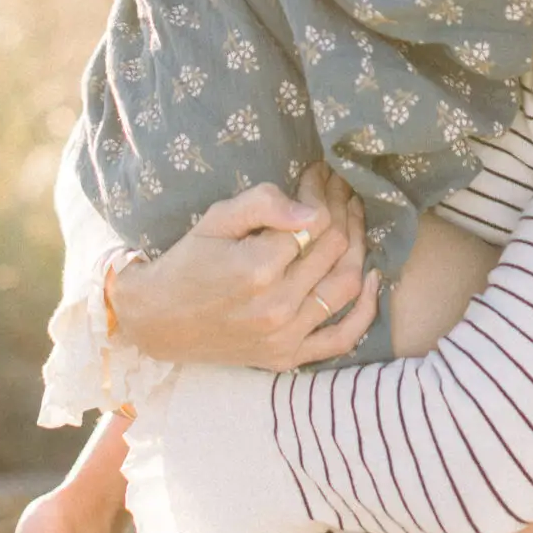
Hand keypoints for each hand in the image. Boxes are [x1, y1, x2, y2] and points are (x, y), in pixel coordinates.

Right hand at [106, 164, 378, 369]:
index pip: (315, 221)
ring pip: (346, 284)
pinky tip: (374, 279)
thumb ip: (263, 205)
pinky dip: (366, 310)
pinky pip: (342, 338)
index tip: (320, 175)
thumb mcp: (216, 219)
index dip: (322, 192)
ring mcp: (285, 337)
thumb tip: (312, 208)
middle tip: (340, 189)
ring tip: (353, 220)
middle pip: (335, 249)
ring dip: (359, 247)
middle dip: (343, 210)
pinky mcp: (288, 357)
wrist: (158, 322)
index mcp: (257, 268)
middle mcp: (277, 306)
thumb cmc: (188, 262)